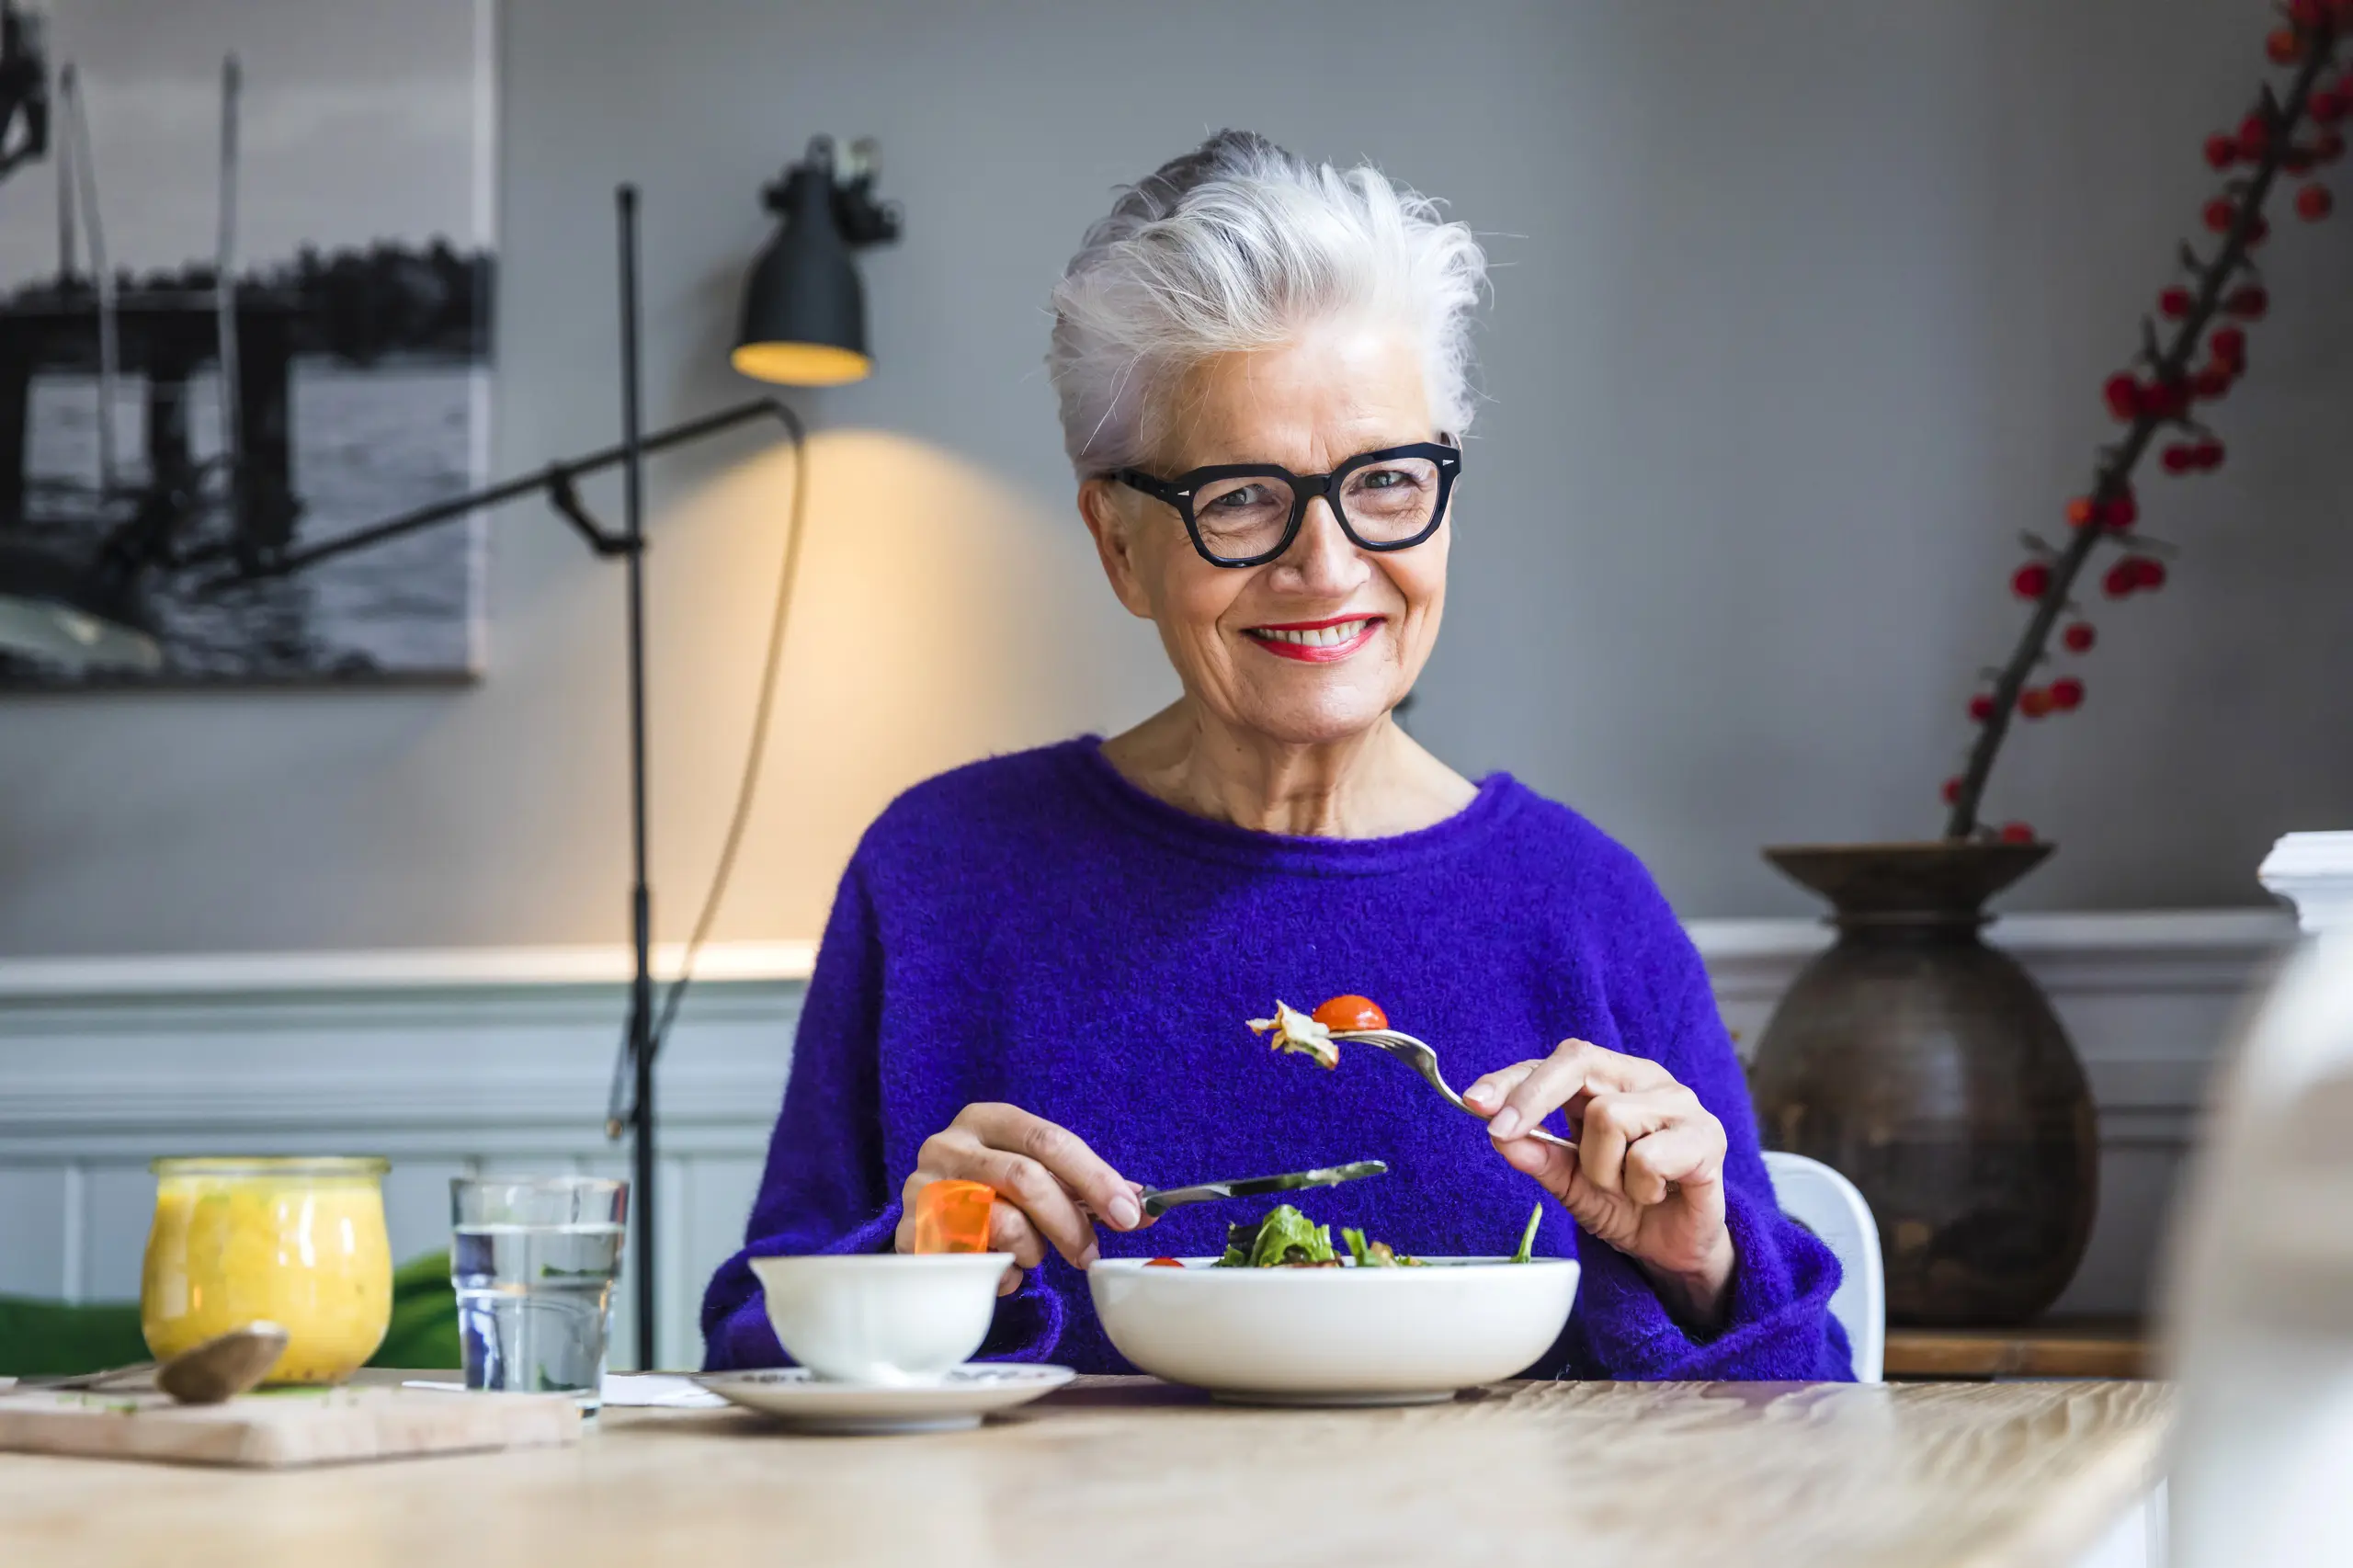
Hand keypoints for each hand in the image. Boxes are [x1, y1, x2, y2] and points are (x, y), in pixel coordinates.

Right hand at [896, 1103, 1145, 1295]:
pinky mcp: (908, 1234)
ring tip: (1031, 1253)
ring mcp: (923, 1188)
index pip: (1049, 1140)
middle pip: (1026, 1178)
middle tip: (1089, 1254)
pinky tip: (1003, 1270)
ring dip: (1031, 1248)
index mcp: (986, 1119)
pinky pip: (973, 1261)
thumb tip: (1145, 1206)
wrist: (924, 1219)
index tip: (1129, 1214)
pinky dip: (1001, 1273)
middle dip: (1069, 1222)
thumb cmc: (992, 1191)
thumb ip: (1086, 1188)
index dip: (1094, 1178)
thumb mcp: (1037, 1175)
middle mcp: (949, 1145)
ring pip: (999, 1221)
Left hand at [1464, 1040, 1734, 1326]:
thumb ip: (1540, 1156)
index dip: (1512, 1079)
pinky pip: (1646, 1158)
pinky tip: (1655, 1193)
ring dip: (1602, 1169)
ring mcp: (1680, 1103)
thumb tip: (1499, 1134)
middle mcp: (1645, 1079)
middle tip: (1503, 1133)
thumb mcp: (1570, 1183)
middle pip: (1579, 1062)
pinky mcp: (1707, 1136)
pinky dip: (1639, 1188)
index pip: (1556, 1063)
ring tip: (1624, 1187)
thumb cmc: (1625, 1203)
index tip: (1473, 1102)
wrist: (1675, 1248)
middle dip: (1532, 1098)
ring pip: (1608, 1117)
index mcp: (1610, 1079)